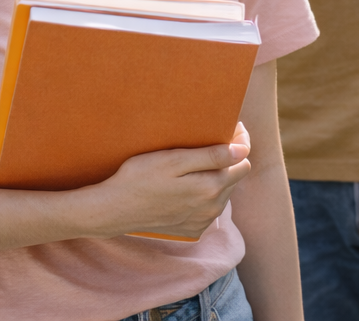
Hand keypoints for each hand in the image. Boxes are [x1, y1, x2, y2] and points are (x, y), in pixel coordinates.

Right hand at [89, 122, 253, 238]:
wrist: (114, 209)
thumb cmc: (139, 177)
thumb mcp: (173, 160)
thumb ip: (211, 156)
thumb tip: (243, 150)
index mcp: (211, 188)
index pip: (244, 162)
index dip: (238, 143)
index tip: (229, 129)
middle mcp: (212, 208)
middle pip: (235, 177)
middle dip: (228, 159)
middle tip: (206, 142)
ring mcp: (203, 221)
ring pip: (224, 192)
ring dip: (216, 176)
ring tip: (194, 163)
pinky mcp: (192, 229)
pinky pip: (209, 206)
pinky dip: (204, 193)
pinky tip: (186, 184)